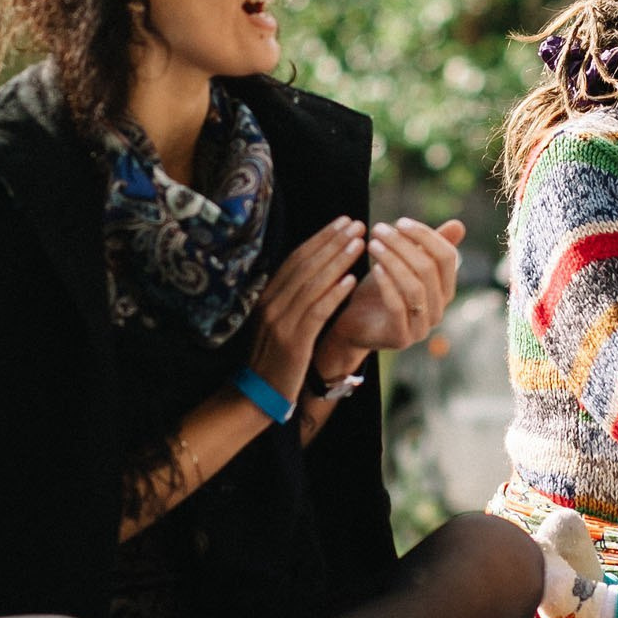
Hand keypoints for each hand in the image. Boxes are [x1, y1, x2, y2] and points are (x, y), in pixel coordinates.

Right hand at [246, 216, 365, 402]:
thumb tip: (319, 272)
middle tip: (357, 224)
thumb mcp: (278, 322)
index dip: (321, 238)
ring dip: (338, 261)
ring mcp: (280, 322)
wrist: (257, 395)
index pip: (296, 259)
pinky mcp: (293, 341)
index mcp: (266, 296)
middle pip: (305, 265)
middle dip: (333, 242)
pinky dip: (335, 294)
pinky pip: (316, 312)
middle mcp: (270, 304)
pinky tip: (352, 280)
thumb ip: (293, 299)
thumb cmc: (274, 359)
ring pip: (313, 283)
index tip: (343, 222)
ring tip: (360, 243)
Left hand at [317, 218, 464, 373]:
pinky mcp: (400, 338)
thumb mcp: (402, 265)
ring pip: (414, 287)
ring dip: (393, 260)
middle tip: (379, 229)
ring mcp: (421, 328)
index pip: (447, 257)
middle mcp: (439, 310)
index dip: (426, 235)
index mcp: (445, 291)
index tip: (400, 222)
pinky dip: (387, 284)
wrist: (353, 325)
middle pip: (429, 269)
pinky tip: (374, 267)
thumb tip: (459, 225)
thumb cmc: (379, 291)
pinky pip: (398, 307)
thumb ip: (426, 247)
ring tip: (373, 244)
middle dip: (403, 244)